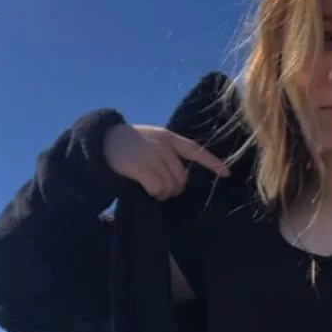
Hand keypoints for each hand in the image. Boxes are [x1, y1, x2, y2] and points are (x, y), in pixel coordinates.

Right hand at [103, 124, 230, 201]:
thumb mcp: (153, 139)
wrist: (103, 140)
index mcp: (170, 137)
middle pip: (182, 178)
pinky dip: (154, 194)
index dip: (213, 163)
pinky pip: (157, 189)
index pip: (196, 151)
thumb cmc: (131, 144)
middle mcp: (164, 145)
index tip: (227, 174)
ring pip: (170, 185)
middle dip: (175, 188)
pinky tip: (148, 190)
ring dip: (163, 194)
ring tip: (153, 189)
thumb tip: (183, 178)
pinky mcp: (141, 166)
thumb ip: (169, 152)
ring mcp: (152, 155)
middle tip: (163, 188)